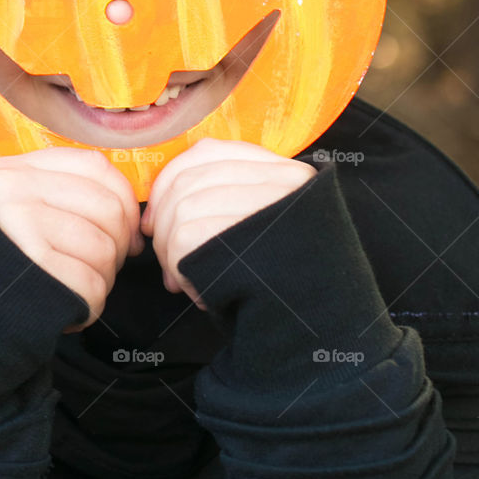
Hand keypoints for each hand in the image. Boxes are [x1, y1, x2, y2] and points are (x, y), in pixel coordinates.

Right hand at [0, 147, 143, 331]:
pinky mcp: (31, 271)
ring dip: (102, 279)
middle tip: (97, 269)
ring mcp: (19, 228)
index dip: (125, 202)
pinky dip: (90, 306)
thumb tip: (134, 224)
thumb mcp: (15, 211)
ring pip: (103, 250)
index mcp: (11, 170)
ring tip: (73, 288)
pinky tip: (67, 308)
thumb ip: (65, 197)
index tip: (126, 234)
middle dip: (116, 247)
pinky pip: (91, 287)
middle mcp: (12, 191)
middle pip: (108, 209)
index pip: (96, 167)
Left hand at [141, 139, 315, 308]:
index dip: (168, 182)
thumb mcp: (261, 228)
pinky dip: (179, 270)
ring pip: (183, 210)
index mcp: (286, 172)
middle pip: (188, 182)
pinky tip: (199, 293)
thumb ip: (223, 202)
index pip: (208, 152)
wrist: (324, 325)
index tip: (156, 219)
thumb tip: (154, 216)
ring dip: (169, 252)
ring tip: (184, 280)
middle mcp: (284, 183)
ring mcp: (272, 208)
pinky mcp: (251, 238)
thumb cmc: (283, 284)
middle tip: (168, 260)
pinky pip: (185, 239)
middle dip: (164, 224)